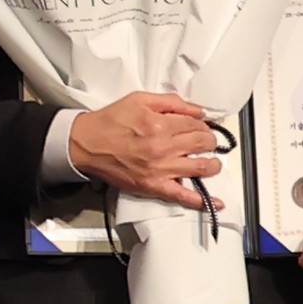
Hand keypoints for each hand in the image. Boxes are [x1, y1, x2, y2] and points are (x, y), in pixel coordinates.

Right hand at [68, 91, 225, 208]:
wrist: (84, 144)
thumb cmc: (109, 121)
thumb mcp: (138, 100)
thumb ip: (171, 102)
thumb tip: (198, 110)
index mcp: (160, 124)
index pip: (196, 124)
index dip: (201, 123)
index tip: (197, 125)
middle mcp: (163, 148)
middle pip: (203, 143)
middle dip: (208, 140)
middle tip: (203, 140)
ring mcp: (160, 169)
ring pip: (202, 168)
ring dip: (212, 164)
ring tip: (209, 162)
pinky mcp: (154, 186)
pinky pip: (183, 196)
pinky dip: (202, 201)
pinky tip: (218, 203)